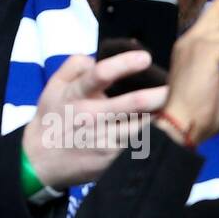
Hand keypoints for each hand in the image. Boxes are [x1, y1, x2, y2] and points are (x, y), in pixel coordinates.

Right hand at [22, 48, 166, 190]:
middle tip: (176, 88)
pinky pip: (139, 147)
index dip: (124, 64)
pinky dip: (154, 140)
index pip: (100, 74)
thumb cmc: (52, 118)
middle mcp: (91, 116)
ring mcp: (103, 140)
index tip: (145, 57)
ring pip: (142, 127)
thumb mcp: (53, 86)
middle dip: (159, 94)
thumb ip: (73, 65)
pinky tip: (168, 133)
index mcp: (76, 95)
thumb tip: (96, 57)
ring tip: (178, 110)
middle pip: (133, 103)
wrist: (40, 160)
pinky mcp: (111, 160)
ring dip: (162, 118)